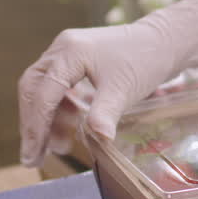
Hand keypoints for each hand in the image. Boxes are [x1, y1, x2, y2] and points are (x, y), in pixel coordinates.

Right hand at [17, 0, 197, 165]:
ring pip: (42, 88)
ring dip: (45, 119)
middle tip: (34, 156)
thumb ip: (105, 114)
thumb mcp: (124, 90)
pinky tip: (67, 128)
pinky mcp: (76, 60)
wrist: (165, 42)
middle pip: (33, 89)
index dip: (36, 127)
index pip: (42, 93)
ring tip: (57, 147)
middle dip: (33, 124)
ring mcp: (66, 53)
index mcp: (69, 52)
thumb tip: (97, 140)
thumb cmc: (145, 61)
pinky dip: (59, 109)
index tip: (34, 154)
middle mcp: (61, 49)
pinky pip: (57, 86)